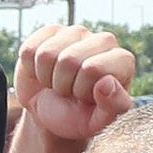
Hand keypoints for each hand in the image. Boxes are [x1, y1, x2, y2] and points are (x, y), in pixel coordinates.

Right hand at [14, 24, 138, 145]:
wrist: (52, 113)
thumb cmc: (79, 116)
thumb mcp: (99, 121)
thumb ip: (113, 106)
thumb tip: (106, 82)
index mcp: (123, 61)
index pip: (93, 68)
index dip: (81, 89)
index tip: (85, 98)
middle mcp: (104, 41)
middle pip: (69, 59)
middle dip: (62, 84)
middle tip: (69, 92)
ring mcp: (77, 33)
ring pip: (47, 53)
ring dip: (46, 76)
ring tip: (57, 83)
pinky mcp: (52, 32)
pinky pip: (30, 49)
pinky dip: (31, 68)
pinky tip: (44, 72)